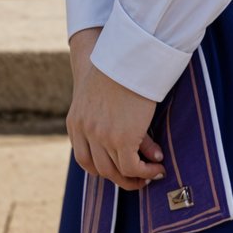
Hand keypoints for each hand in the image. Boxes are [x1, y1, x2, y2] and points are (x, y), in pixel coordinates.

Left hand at [67, 34, 166, 191]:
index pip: (84, 158)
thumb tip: (125, 136)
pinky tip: (158, 168)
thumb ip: (111, 120)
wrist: (126, 53)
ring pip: (116, 172)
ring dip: (135, 178)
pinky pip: (132, 167)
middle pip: (100, 169)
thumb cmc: (118, 66)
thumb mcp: (104, 95)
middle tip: (138, 178)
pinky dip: (146, 172)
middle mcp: (85, 132)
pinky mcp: (122, 139)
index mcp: (75, 122)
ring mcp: (102, 137)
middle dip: (120, 177)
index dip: (101, 168)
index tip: (118, 169)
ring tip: (151, 174)